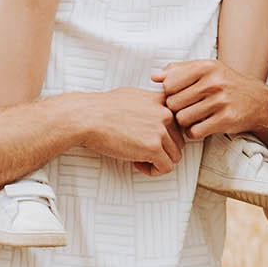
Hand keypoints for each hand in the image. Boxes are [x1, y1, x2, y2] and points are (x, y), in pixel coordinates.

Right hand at [66, 88, 183, 174]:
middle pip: (179, 140)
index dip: (168, 134)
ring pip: (175, 155)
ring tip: (139, 158)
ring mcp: (160, 131)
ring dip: (158, 160)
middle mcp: (165, 114)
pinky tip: (138, 164)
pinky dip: (154, 171)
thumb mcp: (133, 95)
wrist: (87, 117)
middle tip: (143, 151)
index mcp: (161, 100)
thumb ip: (150, 104)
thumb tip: (155, 113)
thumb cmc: (103, 108)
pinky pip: (166, 167)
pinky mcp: (153, 148)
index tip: (155, 139)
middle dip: (163, 149)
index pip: (180, 121)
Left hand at [153, 60, 267, 140]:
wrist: (258, 100)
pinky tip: (202, 126)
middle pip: (173, 103)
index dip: (169, 93)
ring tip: (194, 117)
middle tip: (187, 109)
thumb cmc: (227, 84)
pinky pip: (195, 131)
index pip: (168, 84)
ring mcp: (221, 101)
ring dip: (185, 122)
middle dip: (177, 109)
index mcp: (206, 66)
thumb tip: (154, 77)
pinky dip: (194, 132)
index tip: (178, 95)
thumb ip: (179, 70)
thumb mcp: (206, 70)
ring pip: (182, 119)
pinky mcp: (226, 119)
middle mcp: (214, 82)